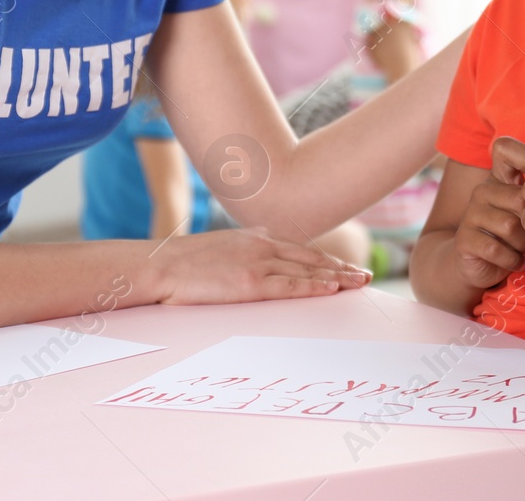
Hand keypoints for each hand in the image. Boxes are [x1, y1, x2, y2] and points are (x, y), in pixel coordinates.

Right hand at [154, 228, 370, 304]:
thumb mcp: (222, 249)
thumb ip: (245, 255)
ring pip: (307, 271)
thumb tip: (257, 270)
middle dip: (341, 268)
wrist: (160, 265)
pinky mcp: (249, 283)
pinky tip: (332, 289)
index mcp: (256, 237)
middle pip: (312, 258)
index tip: (346, 267)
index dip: (327, 259)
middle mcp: (262, 246)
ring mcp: (257, 263)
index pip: (301, 249)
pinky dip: (313, 287)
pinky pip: (289, 286)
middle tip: (364, 277)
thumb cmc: (184, 263)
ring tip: (359, 283)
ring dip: (337, 278)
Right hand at [451, 168, 524, 290]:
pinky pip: (495, 249)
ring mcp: (470, 214)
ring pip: (510, 226)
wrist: (484, 266)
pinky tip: (515, 262)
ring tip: (523, 250)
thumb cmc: (516, 237)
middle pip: (521, 200)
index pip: (512, 160)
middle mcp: (482, 191)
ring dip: (524, 245)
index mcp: (500, 179)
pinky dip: (511, 260)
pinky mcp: (464, 238)